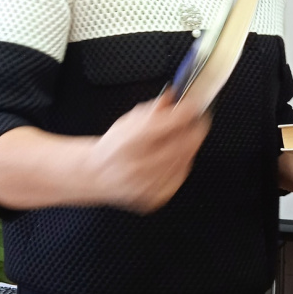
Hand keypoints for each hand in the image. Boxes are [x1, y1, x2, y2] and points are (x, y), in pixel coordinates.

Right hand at [89, 91, 210, 212]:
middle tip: (196, 121)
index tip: (194, 105)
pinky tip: (175, 157)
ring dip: (190, 146)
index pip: (173, 121)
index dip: (189, 111)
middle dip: (195, 128)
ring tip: (181, 138)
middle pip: (185, 142)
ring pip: (186, 159)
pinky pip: (180, 176)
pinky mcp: (155, 197)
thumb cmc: (112, 148)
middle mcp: (139, 164)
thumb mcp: (128, 120)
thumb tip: (175, 96)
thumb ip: (154, 108)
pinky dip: (182, 163)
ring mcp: (148, 184)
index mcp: (131, 140)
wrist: (96, 175)